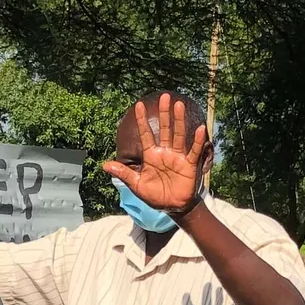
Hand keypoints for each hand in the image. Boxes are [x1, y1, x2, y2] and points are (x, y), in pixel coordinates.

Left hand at [102, 94, 208, 215]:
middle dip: (164, 113)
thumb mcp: (136, 185)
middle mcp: (165, 152)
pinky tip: (199, 129)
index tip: (138, 105)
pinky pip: (193, 151)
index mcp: (151, 155)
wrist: (172, 207)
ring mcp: (177, 157)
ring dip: (179, 120)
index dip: (142, 120)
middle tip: (165, 96)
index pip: (145, 134)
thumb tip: (105, 165)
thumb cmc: (154, 196)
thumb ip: (123, 173)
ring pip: (178, 135)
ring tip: (178, 105)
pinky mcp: (188, 165)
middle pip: (165, 129)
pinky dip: (197, 141)